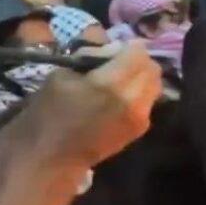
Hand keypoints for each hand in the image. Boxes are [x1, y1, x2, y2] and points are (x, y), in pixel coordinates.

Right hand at [34, 42, 160, 167]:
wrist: (52, 157)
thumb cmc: (49, 113)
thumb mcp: (62, 75)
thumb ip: (91, 59)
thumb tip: (109, 52)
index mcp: (111, 84)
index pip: (138, 53)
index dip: (129, 47)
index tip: (117, 49)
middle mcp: (134, 99)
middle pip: (152, 69)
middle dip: (139, 61)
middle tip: (120, 62)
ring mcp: (141, 117)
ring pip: (156, 86)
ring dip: (143, 77)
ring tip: (122, 80)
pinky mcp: (141, 129)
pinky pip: (149, 103)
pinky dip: (141, 94)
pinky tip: (122, 98)